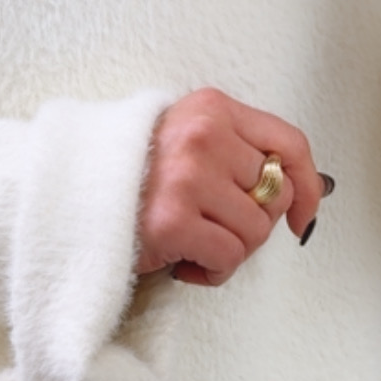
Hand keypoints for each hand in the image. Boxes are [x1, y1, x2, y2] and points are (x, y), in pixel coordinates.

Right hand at [137, 88, 324, 286]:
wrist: (71, 199)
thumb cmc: (133, 177)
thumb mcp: (186, 140)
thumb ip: (236, 152)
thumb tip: (298, 194)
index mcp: (211, 109)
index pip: (288, 143)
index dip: (309, 185)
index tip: (302, 215)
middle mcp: (203, 136)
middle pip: (276, 195)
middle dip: (254, 223)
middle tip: (217, 229)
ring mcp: (187, 177)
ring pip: (256, 231)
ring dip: (232, 251)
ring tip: (197, 245)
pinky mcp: (172, 220)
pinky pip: (229, 258)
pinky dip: (214, 271)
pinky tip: (187, 263)